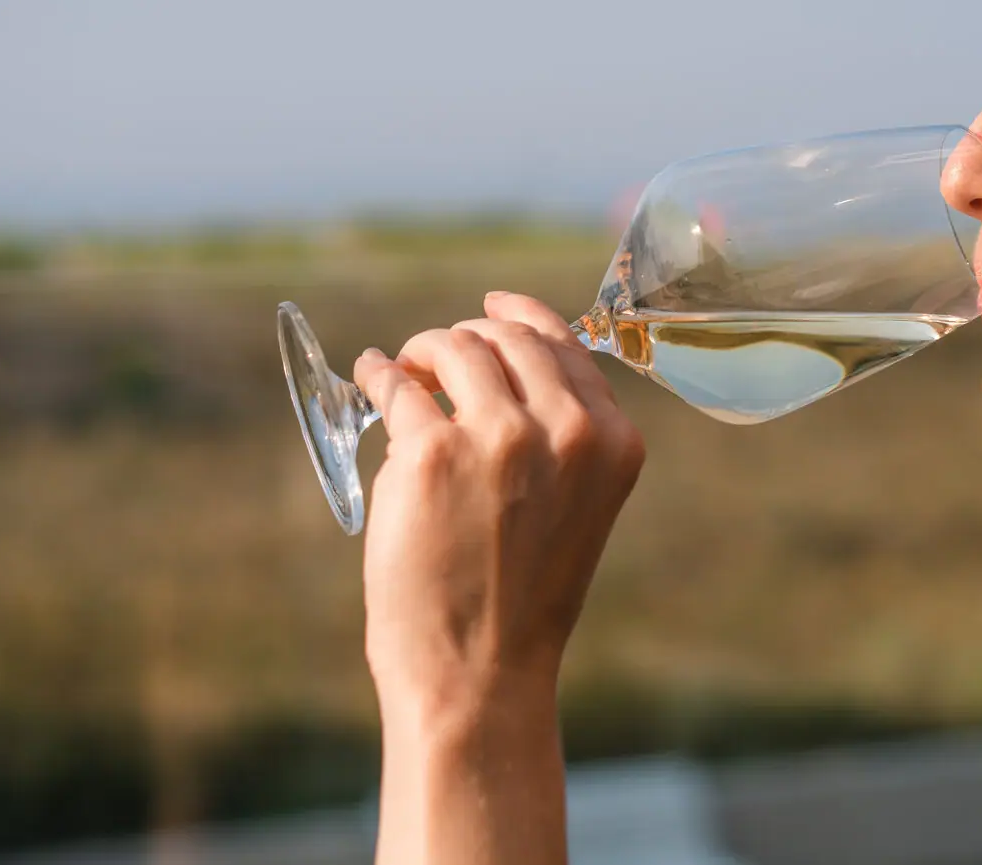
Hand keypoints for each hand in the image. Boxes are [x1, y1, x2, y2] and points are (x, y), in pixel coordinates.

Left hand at [354, 291, 645, 733]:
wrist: (480, 672)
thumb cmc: (521, 597)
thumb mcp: (575, 506)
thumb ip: (559, 436)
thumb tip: (496, 364)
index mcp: (612, 442)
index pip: (565, 345)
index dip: (521, 317)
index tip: (490, 309)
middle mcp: (567, 430)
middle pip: (509, 337)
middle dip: (467, 336)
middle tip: (434, 357)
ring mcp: (500, 436)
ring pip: (453, 347)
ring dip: (422, 350)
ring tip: (400, 369)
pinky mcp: (430, 453)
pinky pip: (395, 384)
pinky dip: (378, 372)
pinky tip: (370, 376)